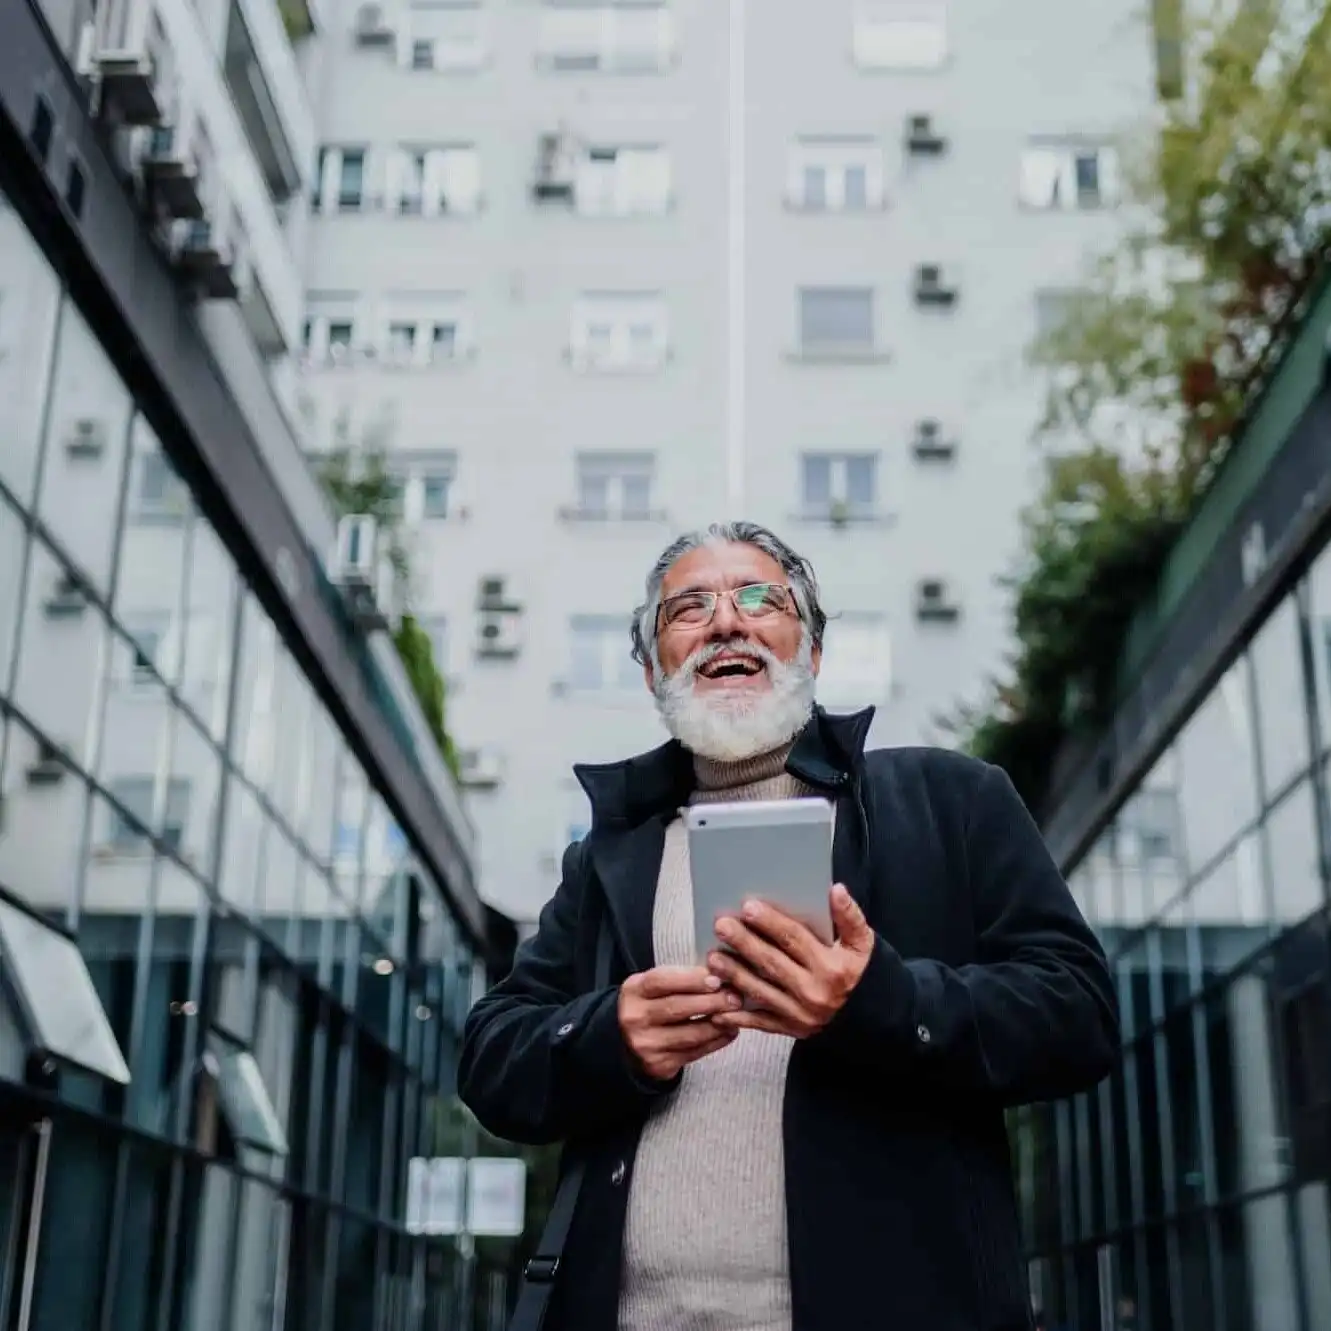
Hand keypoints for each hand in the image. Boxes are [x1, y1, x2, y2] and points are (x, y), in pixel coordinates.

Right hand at [617, 966, 741, 1081]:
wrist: (628, 1041)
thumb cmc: (651, 1005)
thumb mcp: (655, 986)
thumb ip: (681, 979)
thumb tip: (721, 975)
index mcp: (633, 991)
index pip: (662, 980)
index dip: (691, 979)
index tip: (716, 979)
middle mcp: (634, 1018)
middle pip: (677, 1007)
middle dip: (711, 1002)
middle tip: (735, 997)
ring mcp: (646, 1044)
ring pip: (690, 1034)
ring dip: (718, 1024)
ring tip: (736, 1014)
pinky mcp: (659, 1065)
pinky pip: (694, 1053)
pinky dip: (715, 1041)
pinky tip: (729, 1031)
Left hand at [707, 884, 875, 1038]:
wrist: (867, 1017)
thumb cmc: (858, 972)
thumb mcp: (863, 944)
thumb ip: (850, 917)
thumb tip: (836, 890)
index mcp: (831, 968)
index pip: (795, 940)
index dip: (771, 923)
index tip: (748, 907)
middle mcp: (814, 992)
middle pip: (772, 963)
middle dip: (744, 943)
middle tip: (721, 925)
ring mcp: (800, 1014)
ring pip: (760, 991)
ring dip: (734, 974)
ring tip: (713, 958)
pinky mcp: (790, 1029)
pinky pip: (759, 1022)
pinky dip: (737, 1015)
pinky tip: (717, 1006)